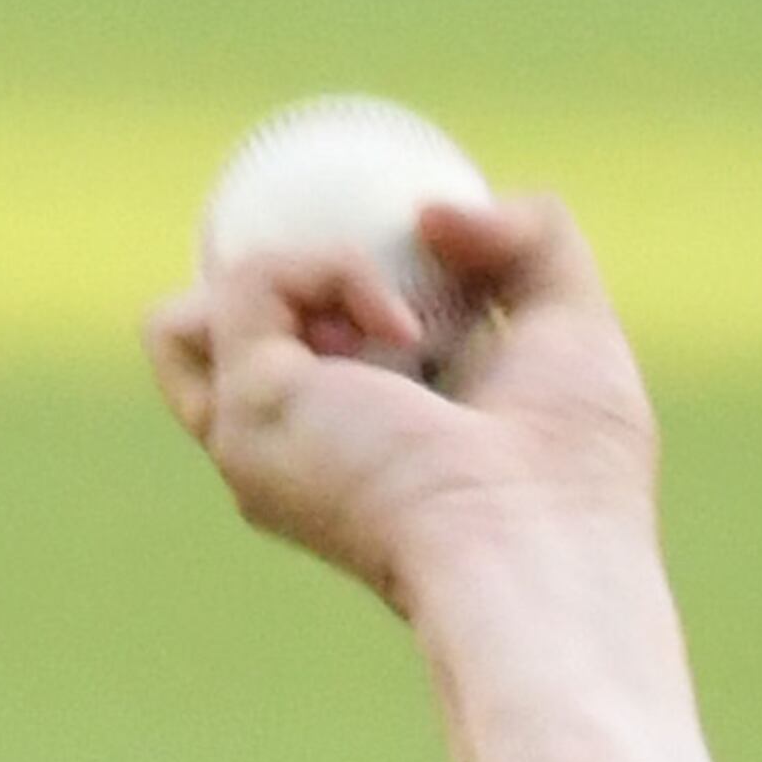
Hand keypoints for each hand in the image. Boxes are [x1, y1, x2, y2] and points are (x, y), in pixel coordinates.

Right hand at [143, 198, 658, 619]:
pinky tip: (408, 328)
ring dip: (298, 275)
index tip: (410, 258)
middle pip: (199, 345)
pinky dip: (328, 269)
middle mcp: (292, 457)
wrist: (543, 548)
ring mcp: (252, 441)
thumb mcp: (571, 326)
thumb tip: (433, 213)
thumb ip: (528, 239)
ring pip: (186, 317)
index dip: (313, 296)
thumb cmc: (575, 479)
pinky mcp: (246, 410)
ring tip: (409, 326)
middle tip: (394, 285)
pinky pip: (251, 282)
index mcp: (358, 448)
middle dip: (272, 288)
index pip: (281, 361)